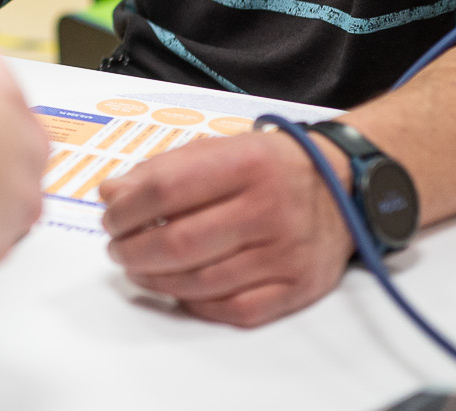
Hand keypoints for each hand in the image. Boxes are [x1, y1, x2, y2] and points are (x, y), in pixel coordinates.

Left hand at [97, 127, 353, 326]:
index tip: (110, 216)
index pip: (166, 190)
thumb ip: (163, 168)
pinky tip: (177, 289)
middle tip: (118, 248)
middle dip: (133, 250)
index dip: (127, 209)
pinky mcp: (296, 287)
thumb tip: (111, 193)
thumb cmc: (271, 166)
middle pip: (179, 242)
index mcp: (246, 163)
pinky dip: (195, 303)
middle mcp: (269, 208)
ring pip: (201, 281)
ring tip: (138, 268)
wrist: (344, 189)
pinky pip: (233, 309)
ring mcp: (285, 253)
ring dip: (155, 279)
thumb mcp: (220, 147)